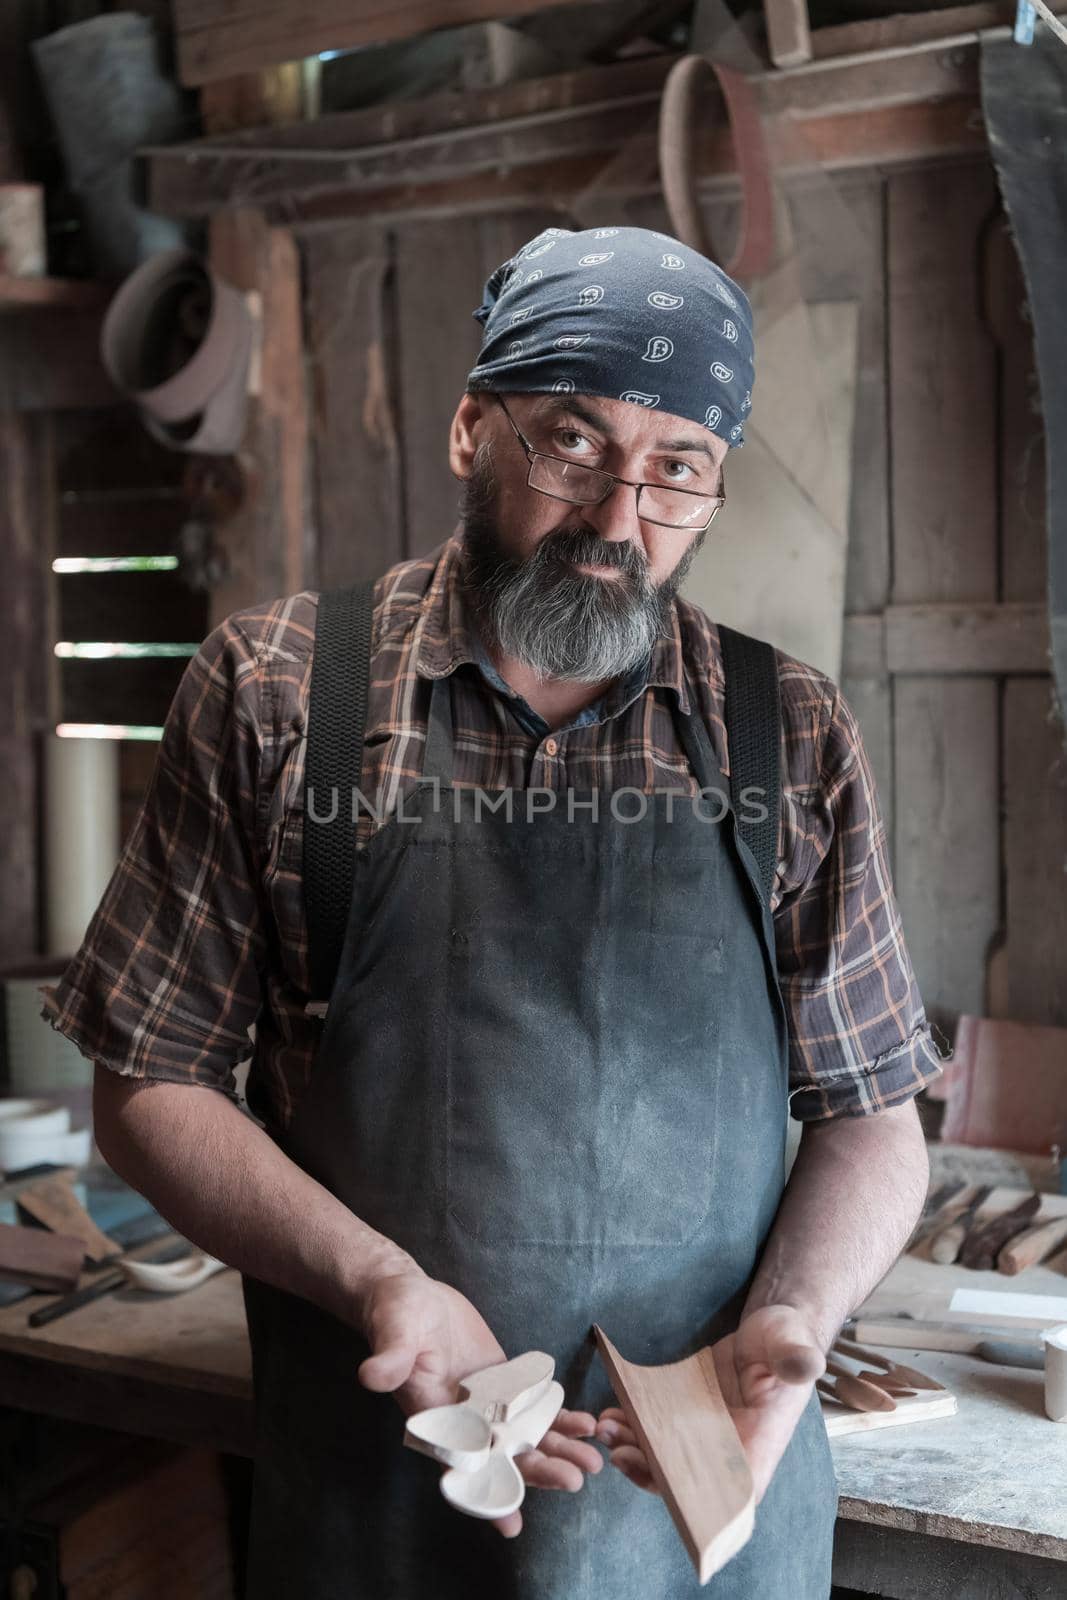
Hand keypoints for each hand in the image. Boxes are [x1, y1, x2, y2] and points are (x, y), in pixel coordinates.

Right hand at [357, 1267, 602, 1536]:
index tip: (513, 1524)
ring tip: (592, 1460)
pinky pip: (533, 1408)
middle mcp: (462, 1420)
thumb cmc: (395, 1313)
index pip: (461, 1465)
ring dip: (557, 1450)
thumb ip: (390, 1358)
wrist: (411, 1295)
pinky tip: (586, 1424)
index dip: (485, 1494)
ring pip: (524, 1437)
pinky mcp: (502, 1384)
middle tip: (575, 1479)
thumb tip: (370, 1375)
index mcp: (432, 1418)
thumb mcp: (392, 1331)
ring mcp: (485, 1405)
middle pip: (503, 1456)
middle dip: (539, 1471)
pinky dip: (559, 1419)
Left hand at [595, 1305, 824, 1503]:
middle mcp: (730, 1448)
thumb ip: (795, 1357)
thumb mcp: (792, 1342)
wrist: (767, 1328)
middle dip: (651, 1474)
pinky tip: (611, 1413)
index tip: (672, 1499)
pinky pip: (655, 1431)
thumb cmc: (785, 1338)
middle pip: (689, 1481)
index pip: (735, 1493)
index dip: (704, 1507)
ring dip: (634, 1450)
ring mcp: (705, 1433)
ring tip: (607, 1429)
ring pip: (665, 1458)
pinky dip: (631, 1427)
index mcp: (762, 1442)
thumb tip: (804, 1364)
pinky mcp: (686, 1414)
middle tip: (620, 1453)